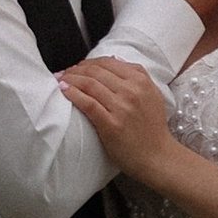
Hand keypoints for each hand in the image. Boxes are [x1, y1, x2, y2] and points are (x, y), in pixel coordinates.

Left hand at [59, 54, 179, 180]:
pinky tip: (64, 90)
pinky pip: (88, 103)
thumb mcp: (153, 94)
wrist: (157, 155)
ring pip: (90, 84)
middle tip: (64, 73)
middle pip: (96, 72)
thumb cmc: (153, 128)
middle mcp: (132, 91)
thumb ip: (138, 75)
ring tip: (60, 80)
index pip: (108, 63)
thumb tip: (115, 61)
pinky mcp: (111, 124)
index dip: (88, 62)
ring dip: (70, 79)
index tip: (78, 66)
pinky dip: (73, 94)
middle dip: (76, 69)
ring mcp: (121, 107)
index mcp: (141, 81)